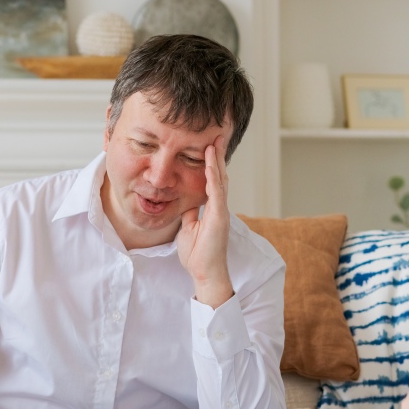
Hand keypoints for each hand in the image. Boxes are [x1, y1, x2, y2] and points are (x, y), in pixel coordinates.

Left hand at [176, 138, 233, 308]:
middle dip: (217, 156)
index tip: (208, 146)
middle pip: (219, 176)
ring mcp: (221, 212)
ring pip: (220, 181)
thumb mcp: (188, 228)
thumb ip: (190, 213)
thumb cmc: (197, 254)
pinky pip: (216, 194)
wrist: (205, 272)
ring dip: (216, 161)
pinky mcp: (219, 218)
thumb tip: (186, 202)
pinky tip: (210, 165)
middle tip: (216, 136)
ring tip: (214, 143)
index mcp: (213, 208)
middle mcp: (220, 207)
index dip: (211, 163)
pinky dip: (212, 178)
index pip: (212, 181)